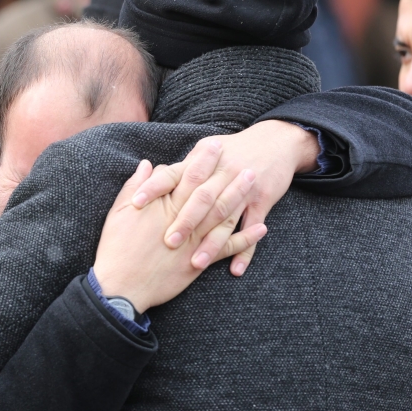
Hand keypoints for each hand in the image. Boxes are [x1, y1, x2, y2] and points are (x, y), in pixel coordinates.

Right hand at [94, 160, 267, 312]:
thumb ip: (135, 186)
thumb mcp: (119, 211)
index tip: (214, 145)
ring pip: (223, 214)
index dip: (202, 159)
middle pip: (210, 190)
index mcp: (164, 205)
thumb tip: (146, 165)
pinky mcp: (200, 261)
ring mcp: (195, 241)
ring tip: (253, 180)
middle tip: (243, 157)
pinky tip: (262, 228)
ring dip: (240, 196)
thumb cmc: (116, 247)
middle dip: (227, 173)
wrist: (122, 285)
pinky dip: (246, 239)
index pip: (187, 175)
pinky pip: (228, 248)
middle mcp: (184, 220)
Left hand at [130, 121, 318, 275]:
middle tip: (168, 243)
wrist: (276, 141)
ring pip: (226, 219)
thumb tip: (147, 170)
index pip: (173, 174)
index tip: (135, 203)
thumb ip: (179, 166)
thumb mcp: (204, 149)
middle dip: (185, 221)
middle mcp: (222, 174)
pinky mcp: (262, 201)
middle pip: (201, 199)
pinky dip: (246, 250)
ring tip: (196, 263)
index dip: (153, 188)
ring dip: (212, 243)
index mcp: (202, 161)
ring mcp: (243, 189)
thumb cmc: (231, 149)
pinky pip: (252, 228)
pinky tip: (235, 270)